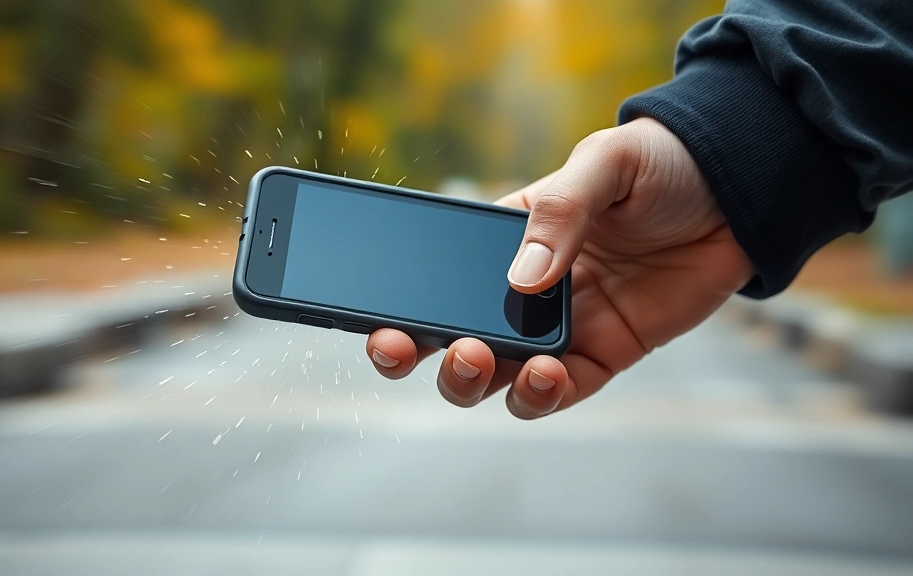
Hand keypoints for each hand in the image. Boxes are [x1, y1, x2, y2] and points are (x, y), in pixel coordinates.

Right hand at [365, 118, 753, 418]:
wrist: (740, 189)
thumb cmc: (661, 165)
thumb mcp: (603, 164)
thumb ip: (560, 214)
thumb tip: (520, 281)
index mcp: (504, 240)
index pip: (438, 278)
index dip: (401, 305)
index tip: (378, 321)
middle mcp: (522, 291)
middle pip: (453, 338)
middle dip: (422, 353)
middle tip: (412, 346)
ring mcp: (561, 327)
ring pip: (498, 377)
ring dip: (474, 380)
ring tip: (479, 358)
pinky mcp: (605, 355)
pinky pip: (563, 389)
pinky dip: (543, 393)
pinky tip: (545, 375)